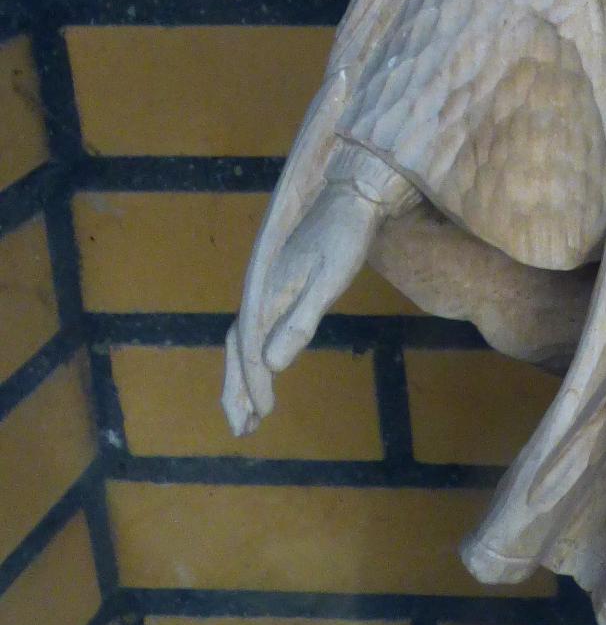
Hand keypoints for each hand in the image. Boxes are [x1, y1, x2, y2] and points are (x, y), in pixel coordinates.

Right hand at [222, 184, 379, 435]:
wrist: (350, 196)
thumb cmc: (345, 238)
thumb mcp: (329, 280)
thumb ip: (299, 322)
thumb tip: (272, 366)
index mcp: (268, 295)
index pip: (252, 353)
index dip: (254, 385)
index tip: (261, 415)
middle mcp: (261, 292)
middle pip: (237, 350)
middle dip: (236, 390)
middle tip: (241, 428)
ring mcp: (268, 288)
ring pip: (244, 340)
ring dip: (241, 376)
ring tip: (247, 413)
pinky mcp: (280, 285)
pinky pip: (256, 327)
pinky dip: (254, 354)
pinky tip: (265, 367)